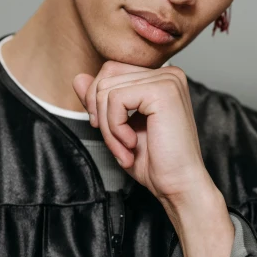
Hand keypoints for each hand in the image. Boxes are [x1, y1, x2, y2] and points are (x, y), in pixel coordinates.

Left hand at [72, 61, 211, 203]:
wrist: (178, 184)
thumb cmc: (155, 161)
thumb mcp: (117, 127)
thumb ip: (99, 101)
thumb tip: (78, 78)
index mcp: (160, 78)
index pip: (111, 71)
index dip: (99, 102)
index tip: (111, 133)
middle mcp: (167, 73)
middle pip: (107, 78)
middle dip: (102, 117)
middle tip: (118, 146)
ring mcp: (167, 79)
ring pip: (107, 90)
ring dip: (109, 128)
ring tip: (126, 149)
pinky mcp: (162, 90)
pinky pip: (116, 99)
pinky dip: (115, 128)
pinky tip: (132, 144)